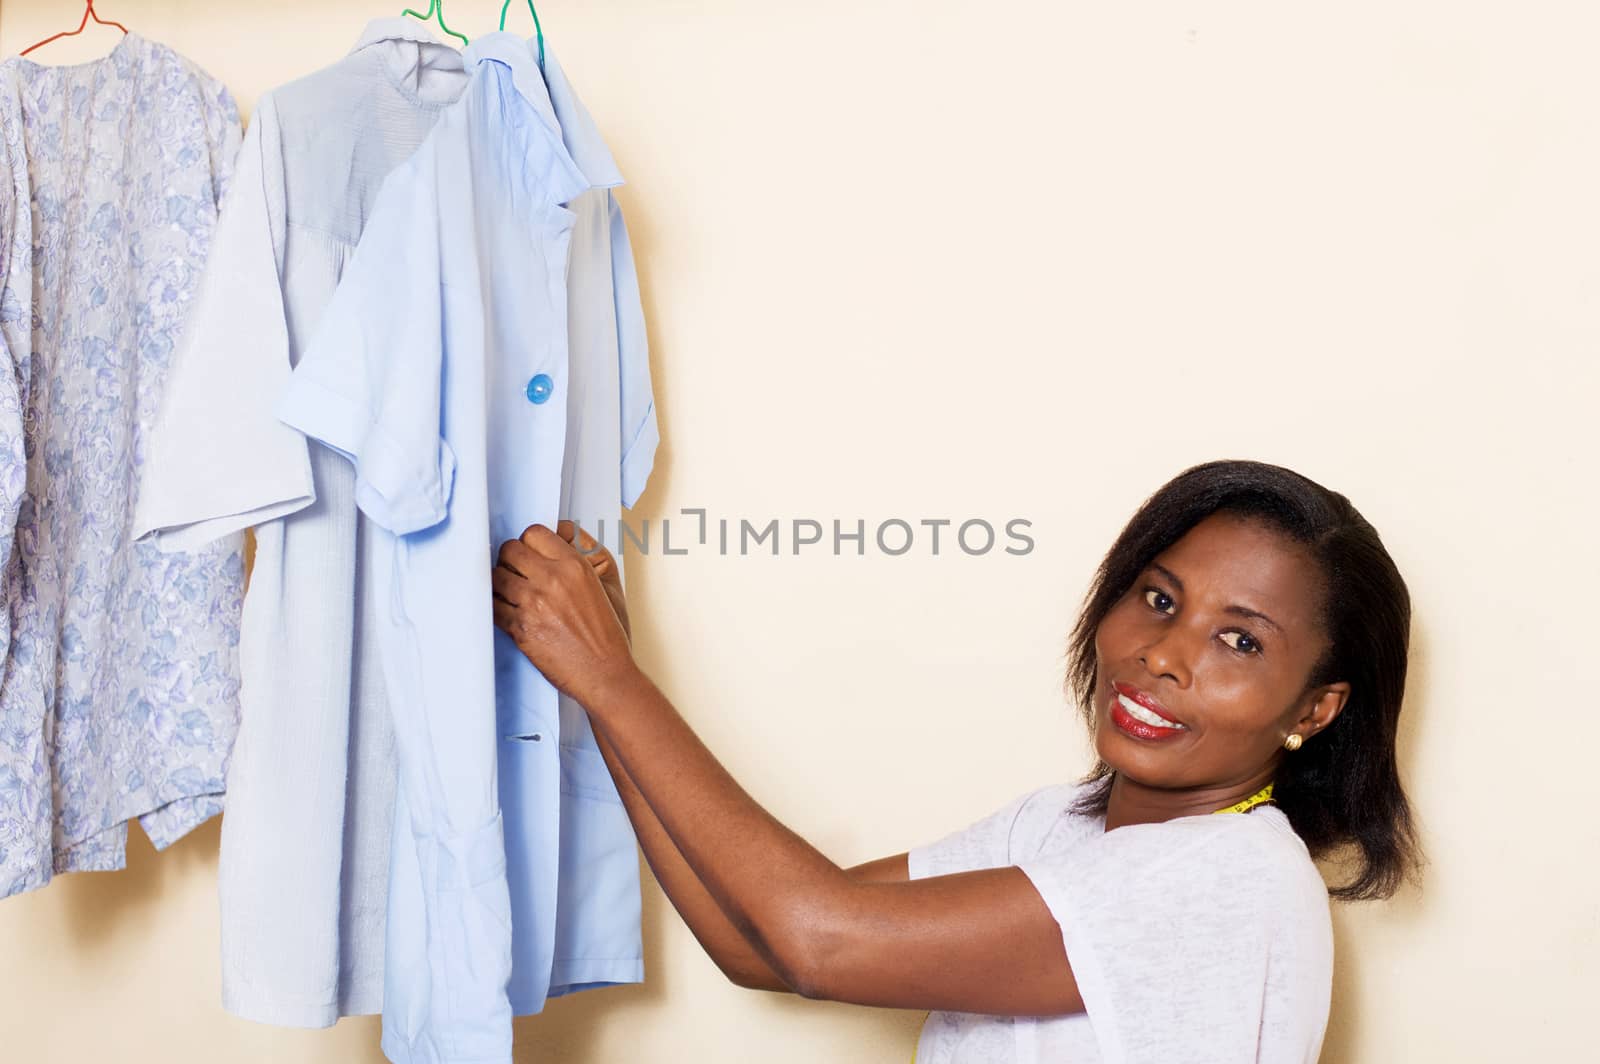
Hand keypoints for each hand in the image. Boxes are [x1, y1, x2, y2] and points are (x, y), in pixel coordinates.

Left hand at [492, 522, 639, 708]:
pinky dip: (498, 607)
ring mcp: (533, 604)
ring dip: (501, 584)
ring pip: (496, 576)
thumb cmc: (609, 635)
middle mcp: (552, 580)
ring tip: (513, 594)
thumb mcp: (607, 586)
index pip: (534, 533)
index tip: (531, 554)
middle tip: (518, 572)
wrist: (604, 674)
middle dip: (512, 560)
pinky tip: (510, 611)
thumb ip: (584, 556)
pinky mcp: (519, 628)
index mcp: (574, 566)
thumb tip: (560, 536)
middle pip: (510, 550)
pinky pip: (493, 606)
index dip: (530, 543)